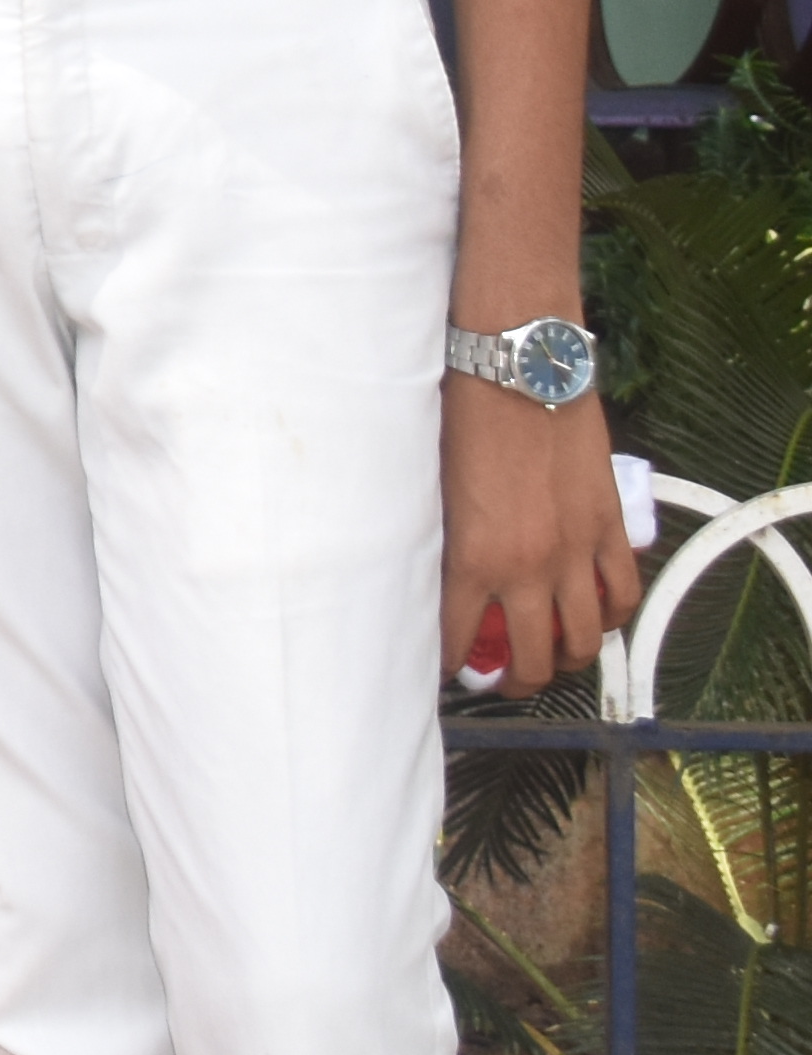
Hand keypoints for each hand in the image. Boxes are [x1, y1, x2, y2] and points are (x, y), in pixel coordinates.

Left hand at [445, 383, 645, 695]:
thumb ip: (440, 539)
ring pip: (586, 639)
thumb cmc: (459, 418)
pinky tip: (597, 617)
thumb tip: (434, 577)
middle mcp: (528, 567)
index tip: (448, 670)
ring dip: (571, 660)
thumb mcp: (432, 488)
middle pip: (534, 657)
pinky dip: (613, 615)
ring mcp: (575, 551)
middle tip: (506, 681)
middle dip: (518, 681)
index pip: (459, 640)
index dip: (452, 665)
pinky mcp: (609, 527)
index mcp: (473, 559)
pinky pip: (622, 592)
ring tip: (555, 660)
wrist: (516, 372)